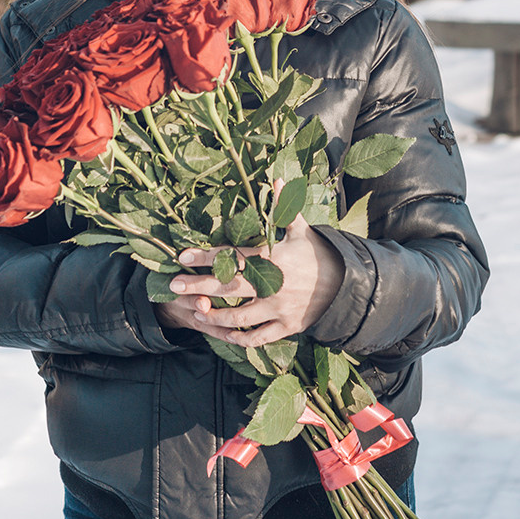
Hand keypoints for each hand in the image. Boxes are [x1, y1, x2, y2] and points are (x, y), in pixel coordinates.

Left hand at [154, 182, 343, 346]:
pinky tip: (225, 335)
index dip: (205, 256)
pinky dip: (240, 338)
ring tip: (196, 313)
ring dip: (214, 315)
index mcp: (273, 257)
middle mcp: (272, 284)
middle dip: (198, 287)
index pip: (232, 256)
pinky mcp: (287, 326)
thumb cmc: (317, 253)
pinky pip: (259, 337)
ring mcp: (279, 308)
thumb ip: (284, 208)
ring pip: (239, 316)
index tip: (182, 256)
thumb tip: (277, 180)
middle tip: (173, 286)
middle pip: (228, 287)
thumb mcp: (302, 228)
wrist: (346, 284)